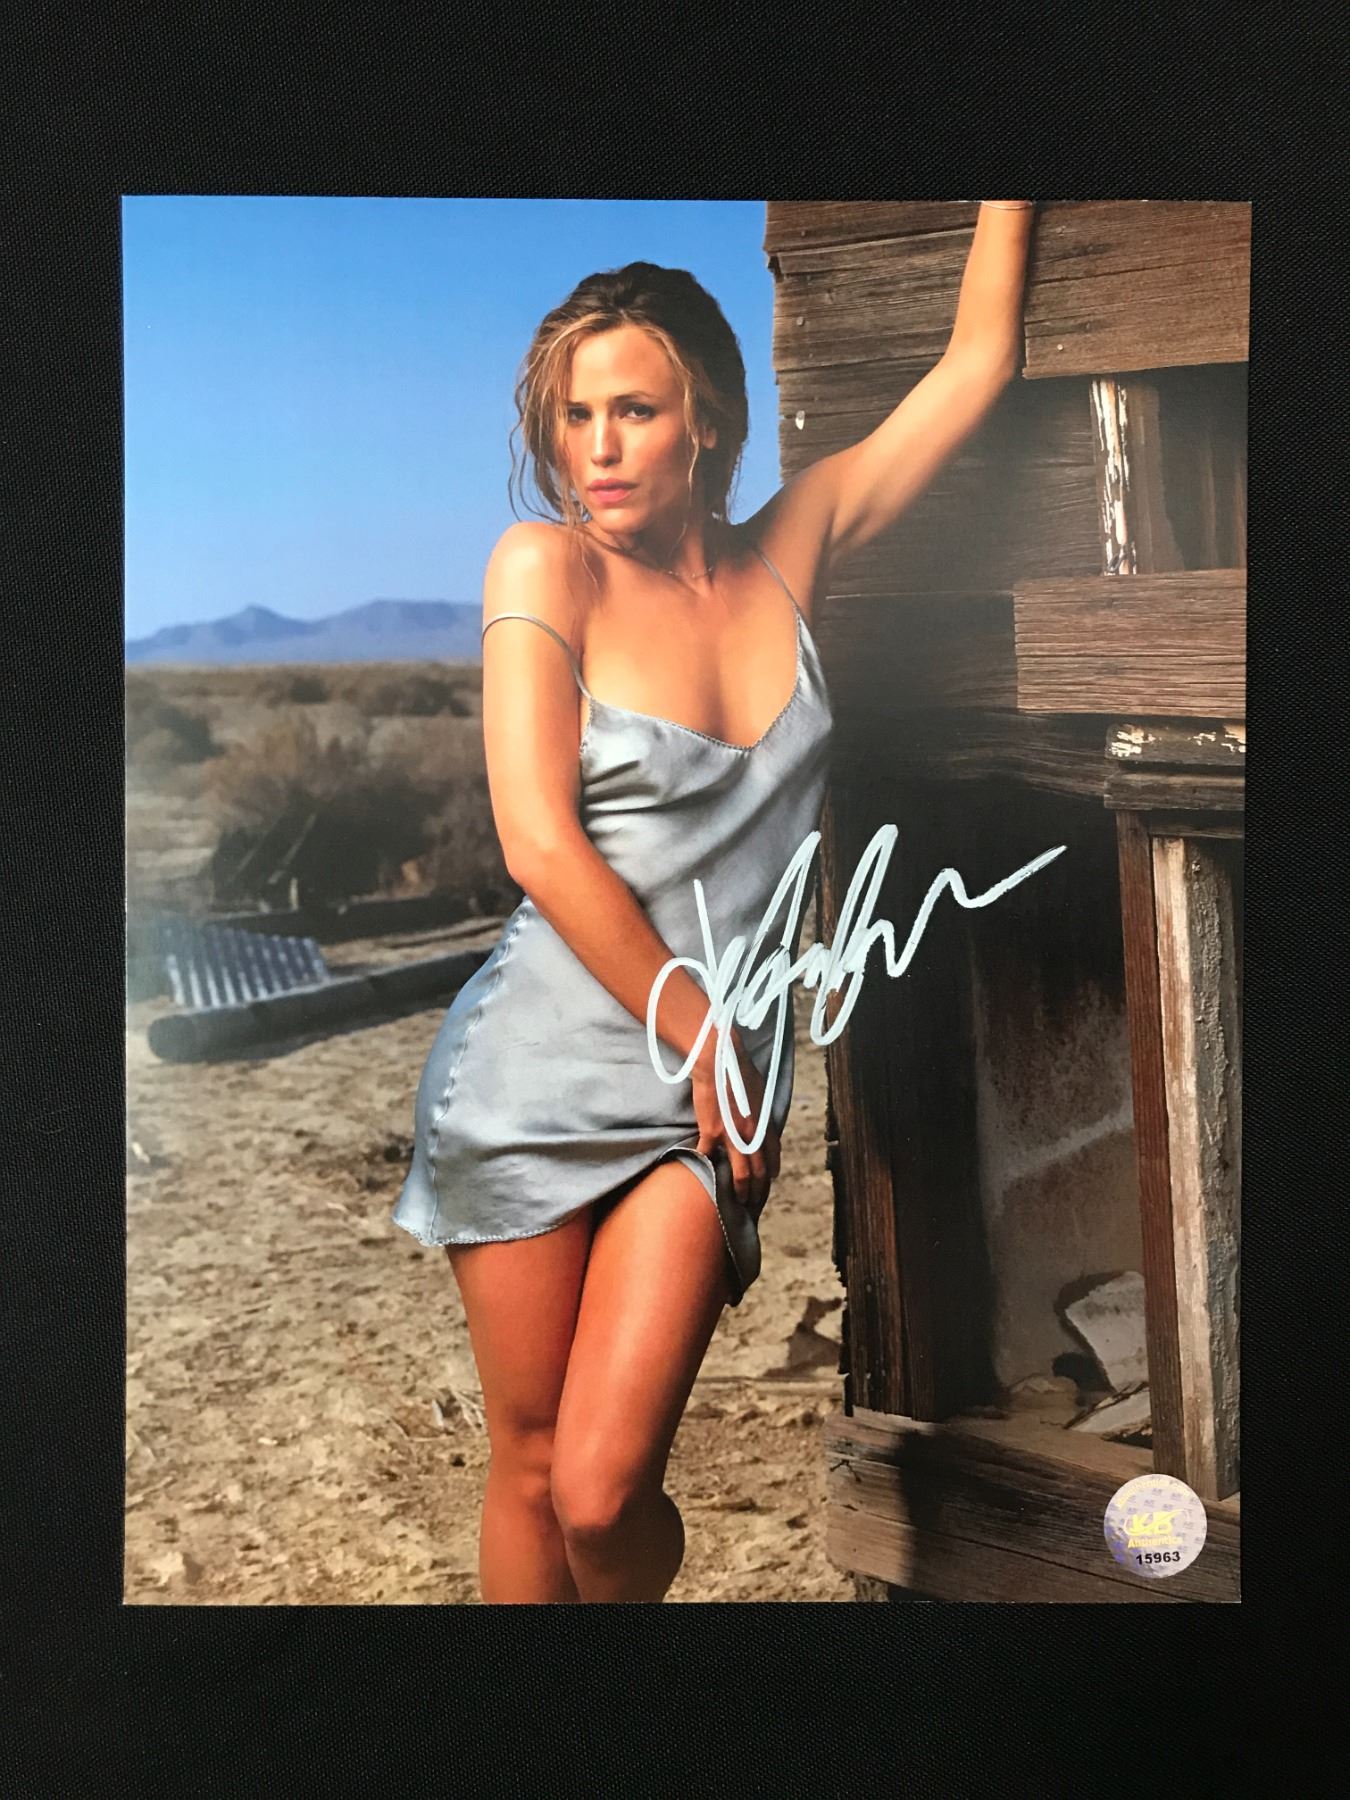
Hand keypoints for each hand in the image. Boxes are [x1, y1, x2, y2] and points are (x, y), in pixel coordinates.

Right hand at [691, 1027, 780, 1219]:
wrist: (720, 1061)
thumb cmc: (740, 1072)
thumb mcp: (761, 1093)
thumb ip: (761, 1113)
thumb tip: (761, 1123)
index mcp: (765, 1124)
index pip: (772, 1157)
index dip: (770, 1173)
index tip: (768, 1182)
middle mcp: (752, 1134)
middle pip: (759, 1172)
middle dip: (758, 1190)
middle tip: (753, 1202)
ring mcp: (732, 1136)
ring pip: (740, 1173)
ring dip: (740, 1190)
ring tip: (738, 1201)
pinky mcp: (711, 1132)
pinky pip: (708, 1156)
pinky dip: (706, 1164)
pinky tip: (703, 1172)